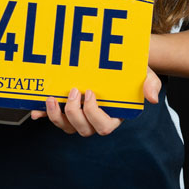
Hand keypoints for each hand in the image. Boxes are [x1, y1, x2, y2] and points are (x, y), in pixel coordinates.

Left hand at [30, 67, 161, 136]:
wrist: (116, 59)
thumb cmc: (131, 69)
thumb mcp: (145, 73)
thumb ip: (151, 84)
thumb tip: (152, 98)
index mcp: (115, 115)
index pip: (104, 126)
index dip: (94, 114)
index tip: (90, 94)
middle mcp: (96, 120)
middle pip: (83, 130)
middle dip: (74, 113)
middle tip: (73, 90)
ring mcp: (79, 116)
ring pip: (66, 127)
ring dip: (56, 116)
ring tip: (52, 98)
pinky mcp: (66, 108)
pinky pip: (53, 117)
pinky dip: (43, 114)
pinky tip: (35, 109)